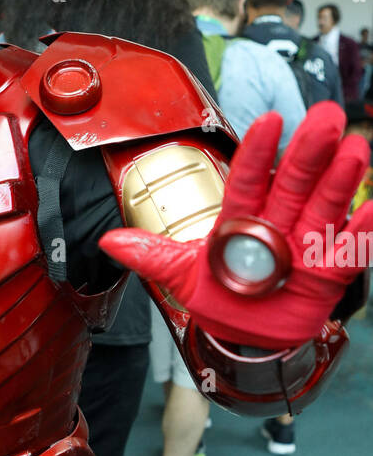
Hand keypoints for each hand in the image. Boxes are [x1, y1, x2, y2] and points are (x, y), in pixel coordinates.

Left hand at [99, 103, 372, 348]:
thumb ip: (151, 254)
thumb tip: (108, 240)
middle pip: (294, 184)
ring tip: (354, 150)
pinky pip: (349, 250)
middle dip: (309, 153)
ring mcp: (306, 246)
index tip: (268, 121)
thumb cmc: (219, 298)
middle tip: (325, 117)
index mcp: (242, 219)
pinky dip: (362, 232)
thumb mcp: (180, 277)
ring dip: (340, 181)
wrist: (244, 338)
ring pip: (324, 207)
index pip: (250, 180)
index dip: (259, 153)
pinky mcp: (328, 273)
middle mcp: (277, 224)